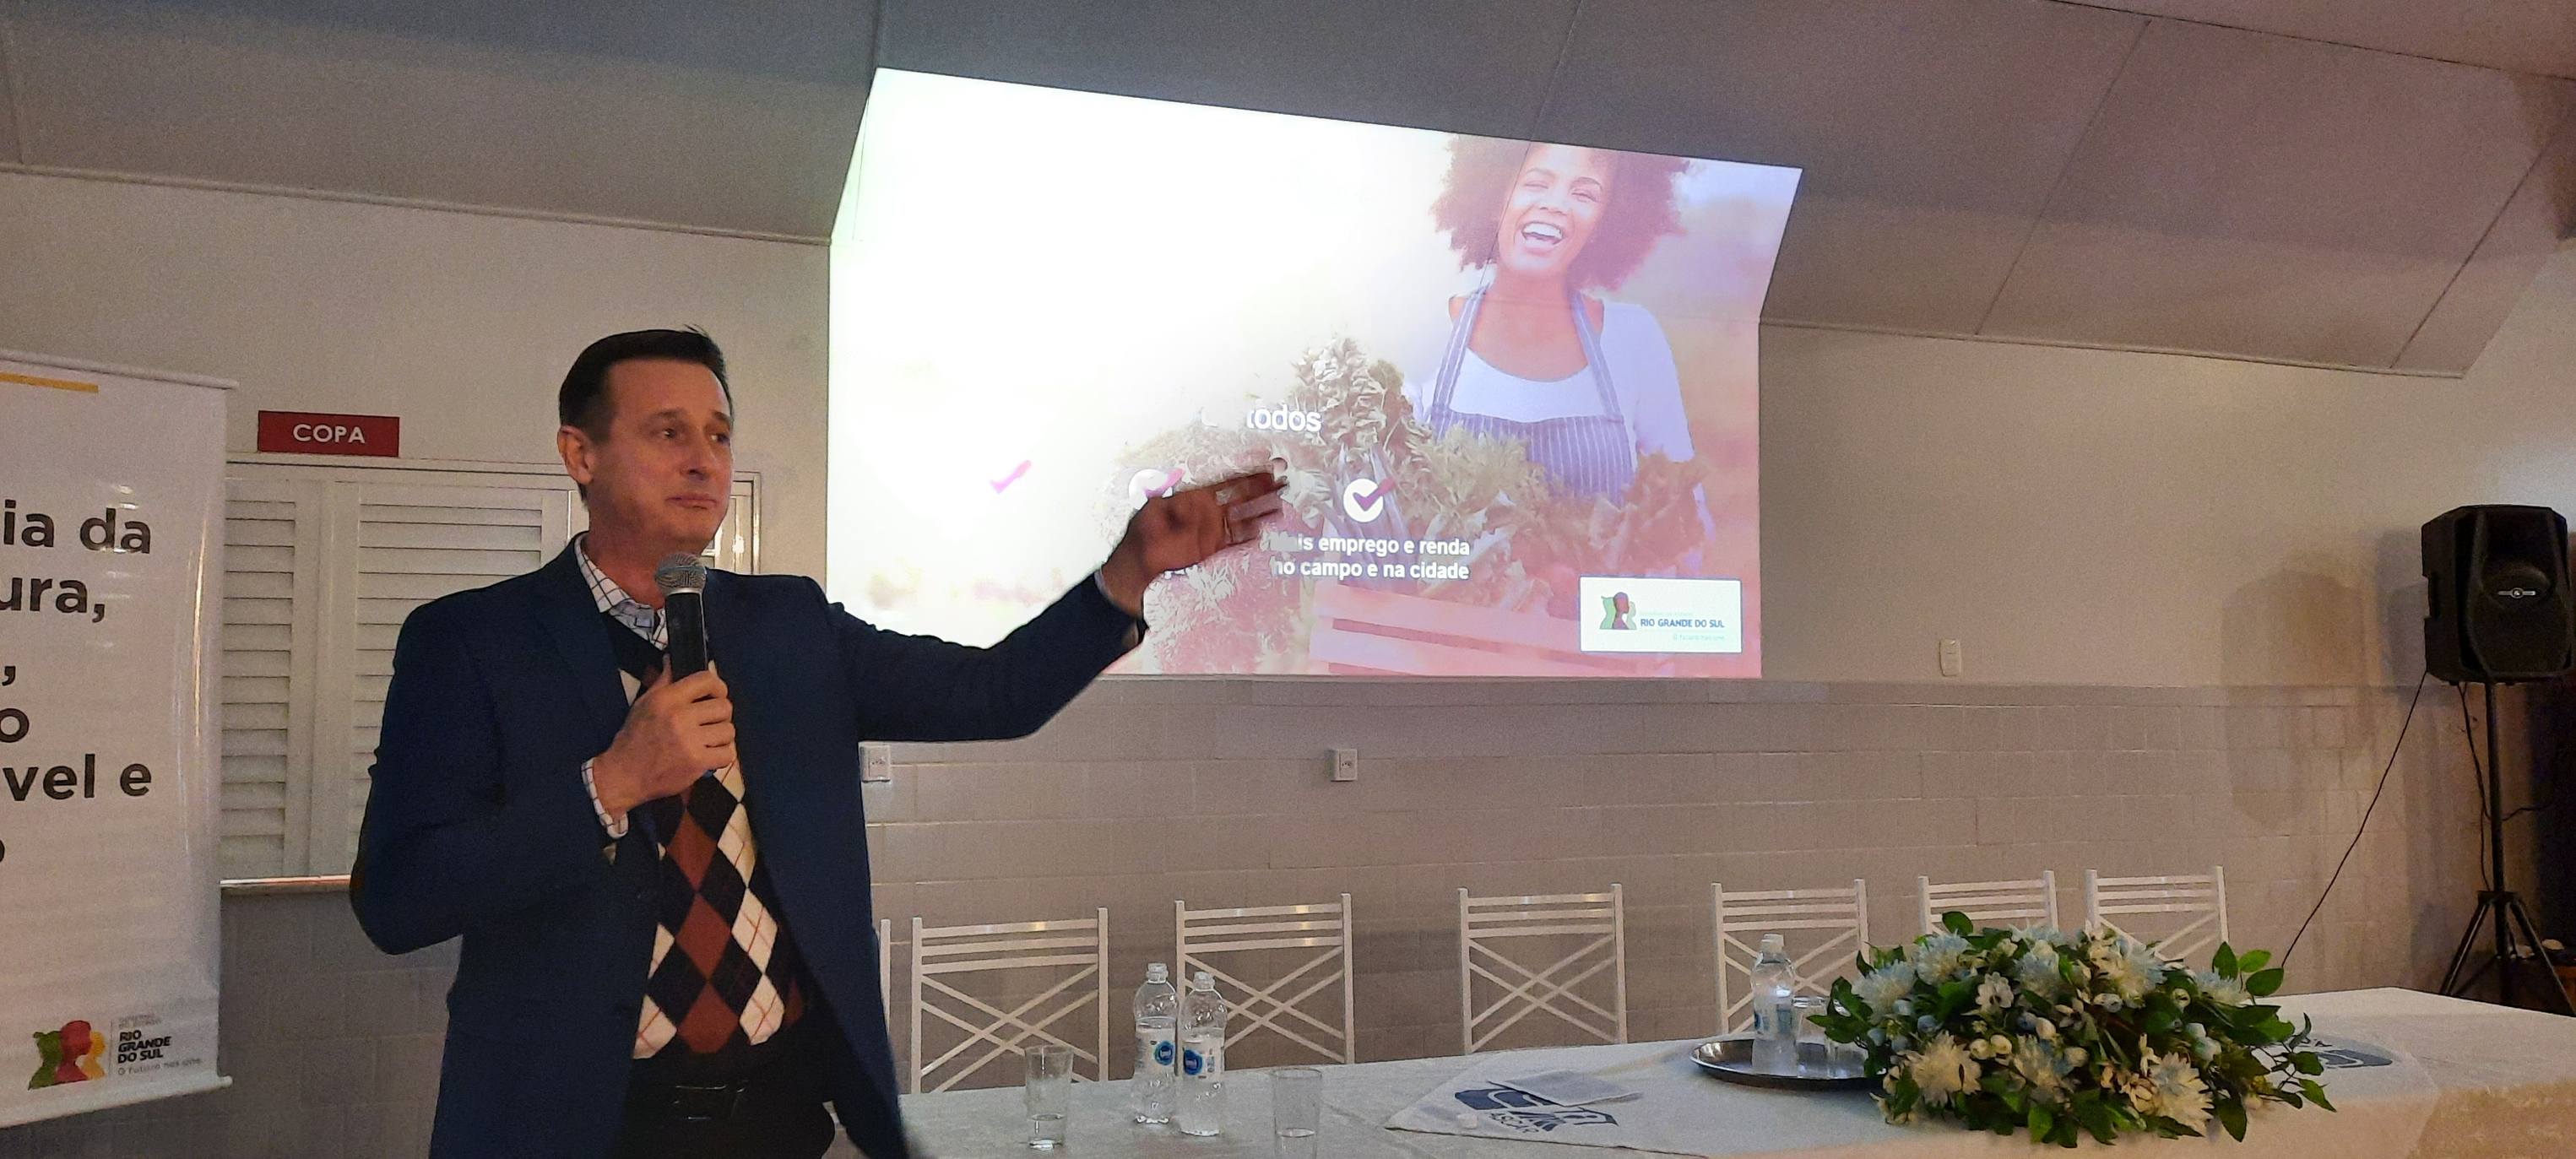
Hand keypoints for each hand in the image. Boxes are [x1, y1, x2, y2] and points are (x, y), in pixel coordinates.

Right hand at [590, 661, 733, 817]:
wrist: (624, 774)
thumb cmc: (634, 738)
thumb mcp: (644, 703)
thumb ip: (664, 680)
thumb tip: (673, 658)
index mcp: (667, 698)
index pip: (707, 680)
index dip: (718, 687)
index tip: (716, 695)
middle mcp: (679, 716)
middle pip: (724, 706)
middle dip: (721, 715)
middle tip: (710, 723)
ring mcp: (689, 740)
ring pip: (728, 730)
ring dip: (721, 737)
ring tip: (707, 741)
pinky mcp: (696, 762)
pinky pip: (728, 754)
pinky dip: (721, 756)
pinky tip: (709, 756)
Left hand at [1098, 470, 1284, 613]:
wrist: (1140, 557)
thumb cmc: (1144, 529)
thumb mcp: (1156, 508)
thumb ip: (1177, 504)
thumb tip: (1194, 502)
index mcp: (1196, 496)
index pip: (1226, 483)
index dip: (1245, 476)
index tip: (1263, 468)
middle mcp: (1208, 510)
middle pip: (1240, 497)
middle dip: (1260, 489)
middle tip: (1280, 480)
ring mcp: (1211, 529)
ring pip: (1241, 517)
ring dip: (1259, 510)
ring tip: (1278, 503)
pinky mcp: (1211, 546)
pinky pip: (1233, 539)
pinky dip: (1245, 535)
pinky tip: (1260, 529)